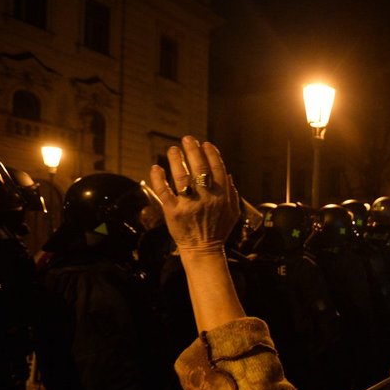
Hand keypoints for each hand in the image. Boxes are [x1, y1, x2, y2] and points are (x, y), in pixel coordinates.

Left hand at [149, 136, 240, 254]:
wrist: (203, 250)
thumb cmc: (218, 231)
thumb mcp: (233, 213)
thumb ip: (232, 194)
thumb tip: (229, 176)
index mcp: (222, 196)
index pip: (217, 168)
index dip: (211, 154)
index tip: (205, 144)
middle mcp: (206, 198)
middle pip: (199, 168)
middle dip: (193, 150)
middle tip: (187, 139)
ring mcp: (188, 204)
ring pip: (182, 177)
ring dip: (176, 160)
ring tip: (172, 150)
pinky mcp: (173, 212)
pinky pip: (164, 191)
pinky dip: (159, 178)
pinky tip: (156, 168)